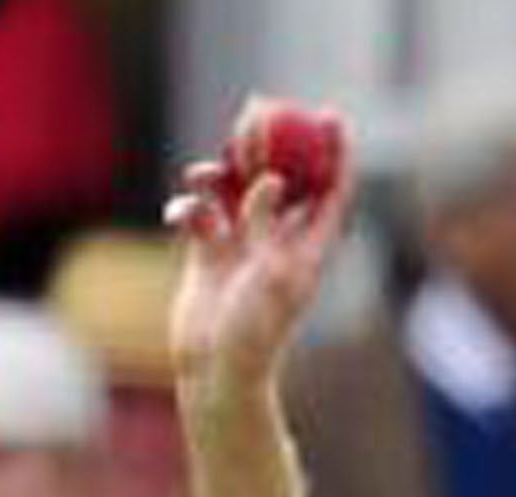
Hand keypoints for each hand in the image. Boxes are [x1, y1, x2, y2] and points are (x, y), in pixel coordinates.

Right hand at [165, 95, 353, 397]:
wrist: (217, 369)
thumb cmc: (254, 333)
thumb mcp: (271, 275)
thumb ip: (270, 223)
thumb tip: (271, 179)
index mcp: (309, 250)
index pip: (329, 192)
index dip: (334, 153)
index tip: (330, 116)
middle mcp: (279, 243)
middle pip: (280, 178)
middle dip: (269, 143)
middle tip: (256, 109)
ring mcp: (243, 246)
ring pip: (234, 189)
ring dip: (219, 171)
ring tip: (204, 172)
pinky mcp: (209, 254)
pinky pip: (200, 213)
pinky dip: (189, 206)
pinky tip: (181, 216)